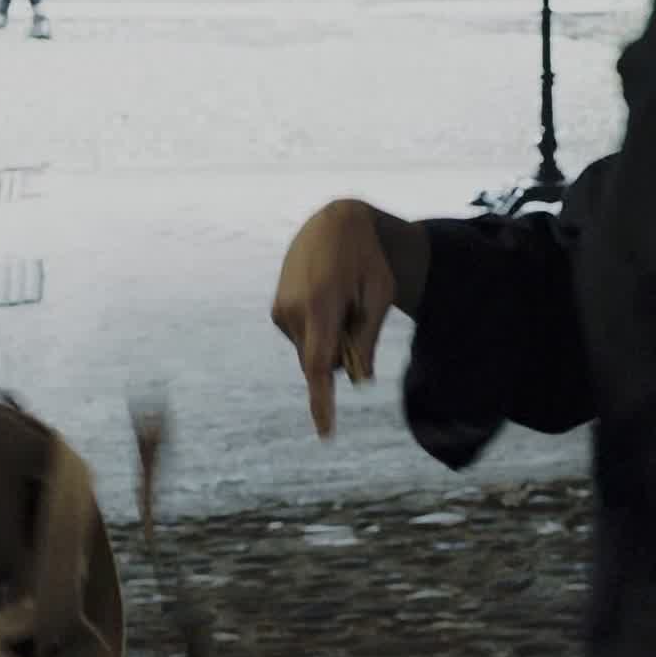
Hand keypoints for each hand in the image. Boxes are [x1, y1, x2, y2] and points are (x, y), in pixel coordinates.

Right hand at [269, 199, 422, 437]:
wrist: (332, 224)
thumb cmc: (365, 259)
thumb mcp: (379, 294)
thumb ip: (368, 338)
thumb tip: (359, 381)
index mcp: (321, 305)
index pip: (320, 365)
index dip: (323, 402)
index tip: (324, 432)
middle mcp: (292, 311)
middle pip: (321, 363)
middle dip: (342, 357)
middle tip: (359, 317)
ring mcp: (280, 311)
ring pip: (311, 354)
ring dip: (330, 342)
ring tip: (340, 301)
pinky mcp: (276, 312)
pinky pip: (303, 341)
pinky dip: (318, 333)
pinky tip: (325, 301)